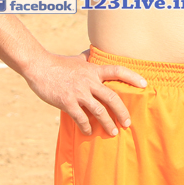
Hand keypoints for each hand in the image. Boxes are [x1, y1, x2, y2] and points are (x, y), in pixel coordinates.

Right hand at [23, 50, 147, 135]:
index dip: (132, 77)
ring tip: (113, 132)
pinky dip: (86, 127)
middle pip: (112, 97)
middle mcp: (89, 81)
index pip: (117, 70)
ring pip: (99, 111)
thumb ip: (87, 58)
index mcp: (93, 70)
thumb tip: (92, 52)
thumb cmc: (58, 63)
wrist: (38, 66)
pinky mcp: (67, 102)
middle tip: (127, 123)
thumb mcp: (77, 59)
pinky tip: (88, 132)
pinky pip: (81, 118)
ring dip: (107, 123)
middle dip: (122, 112)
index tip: (144, 84)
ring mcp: (78, 92)